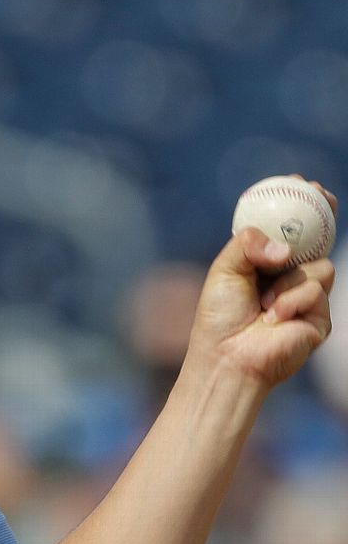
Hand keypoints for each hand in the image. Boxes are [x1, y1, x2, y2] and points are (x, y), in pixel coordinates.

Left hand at [187, 178, 335, 391]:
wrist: (228, 359)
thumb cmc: (219, 318)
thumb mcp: (225, 271)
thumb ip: (248, 245)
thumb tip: (285, 247)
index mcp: (265, 265)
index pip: (288, 230)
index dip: (299, 206)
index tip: (301, 184)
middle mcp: (290, 278)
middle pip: (318, 240)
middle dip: (323, 216)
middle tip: (321, 197)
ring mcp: (308, 297)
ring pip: (320, 265)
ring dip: (289, 281)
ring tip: (263, 303)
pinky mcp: (320, 317)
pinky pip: (318, 290)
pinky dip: (294, 300)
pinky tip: (274, 318)